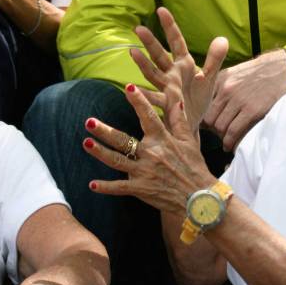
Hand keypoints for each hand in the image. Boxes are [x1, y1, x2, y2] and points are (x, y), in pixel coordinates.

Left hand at [84, 82, 214, 213]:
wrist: (199, 197)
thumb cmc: (195, 167)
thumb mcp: (189, 141)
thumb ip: (179, 120)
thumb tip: (176, 99)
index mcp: (163, 140)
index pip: (148, 117)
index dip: (139, 101)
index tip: (128, 88)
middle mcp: (151, 154)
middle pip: (123, 140)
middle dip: (105, 131)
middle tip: (89, 122)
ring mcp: (144, 172)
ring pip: (117, 161)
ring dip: (100, 152)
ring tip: (86, 143)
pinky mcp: (141, 189)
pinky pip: (120, 188)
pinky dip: (106, 187)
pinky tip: (92, 185)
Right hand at [132, 7, 227, 133]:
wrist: (192, 125)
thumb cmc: (198, 100)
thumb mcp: (211, 78)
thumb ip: (215, 59)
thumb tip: (222, 38)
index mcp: (184, 65)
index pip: (176, 42)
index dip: (169, 27)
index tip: (161, 10)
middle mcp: (173, 74)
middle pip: (160, 55)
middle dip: (150, 43)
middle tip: (138, 28)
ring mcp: (167, 89)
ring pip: (153, 74)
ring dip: (142, 64)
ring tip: (132, 52)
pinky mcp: (166, 105)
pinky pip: (154, 98)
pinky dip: (144, 95)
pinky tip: (133, 90)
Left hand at [202, 50, 285, 150]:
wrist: (283, 69)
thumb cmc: (259, 73)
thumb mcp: (235, 73)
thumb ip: (220, 86)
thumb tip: (207, 103)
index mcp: (221, 80)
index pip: (203, 105)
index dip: (204, 118)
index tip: (208, 125)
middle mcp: (227, 90)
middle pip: (209, 118)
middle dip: (212, 130)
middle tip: (217, 135)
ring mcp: (239, 100)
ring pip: (219, 127)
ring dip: (221, 137)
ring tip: (225, 141)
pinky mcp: (252, 110)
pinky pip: (233, 131)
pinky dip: (230, 142)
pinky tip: (230, 145)